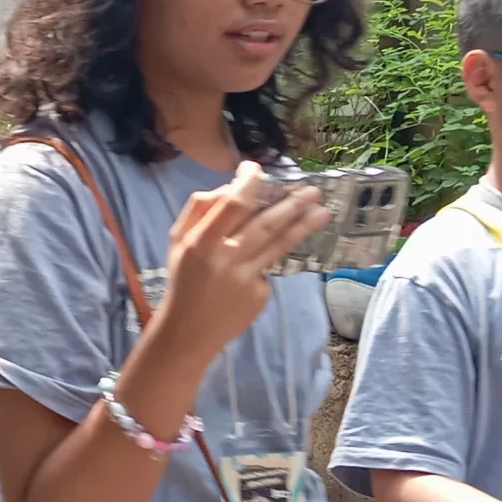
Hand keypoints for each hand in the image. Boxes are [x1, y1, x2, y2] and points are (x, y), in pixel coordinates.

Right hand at [149, 162, 330, 368]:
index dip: (248, 183)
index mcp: (201, 243)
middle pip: (264, 225)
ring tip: (323, 211)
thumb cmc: (184, 279)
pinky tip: (267, 257)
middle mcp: (225, 260)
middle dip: (291, 204)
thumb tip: (231, 187)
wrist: (188, 331)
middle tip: (313, 190)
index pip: (231, 205)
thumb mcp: (178, 241)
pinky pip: (269, 267)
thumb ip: (199, 210)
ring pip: (279, 245)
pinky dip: (270, 258)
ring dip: (303, 226)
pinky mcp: (260, 295)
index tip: (257, 170)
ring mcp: (246, 280)